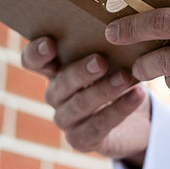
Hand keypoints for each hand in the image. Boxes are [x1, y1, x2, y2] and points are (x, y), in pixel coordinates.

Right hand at [20, 38, 151, 165]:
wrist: (137, 120)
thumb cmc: (119, 77)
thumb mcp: (112, 59)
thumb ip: (105, 45)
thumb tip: (118, 28)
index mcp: (56, 70)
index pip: (32, 60)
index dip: (36, 53)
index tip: (50, 44)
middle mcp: (56, 95)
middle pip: (60, 83)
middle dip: (80, 72)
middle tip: (100, 61)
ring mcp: (66, 120)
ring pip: (79, 105)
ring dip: (103, 90)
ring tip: (125, 77)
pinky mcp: (82, 140)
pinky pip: (98, 125)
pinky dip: (119, 109)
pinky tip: (137, 95)